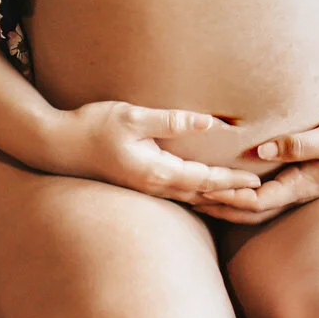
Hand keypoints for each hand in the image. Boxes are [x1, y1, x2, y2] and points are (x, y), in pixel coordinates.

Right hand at [38, 101, 261, 204]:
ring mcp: (146, 189)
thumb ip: (171, 121)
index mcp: (156, 172)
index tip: (257, 183)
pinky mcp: (140, 185)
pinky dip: (199, 196)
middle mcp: (154, 186)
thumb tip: (208, 123)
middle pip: (203, 196)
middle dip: (232, 198)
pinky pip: (178, 195)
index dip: (232, 181)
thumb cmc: (92, 126)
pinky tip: (206, 195)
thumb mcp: (132, 117)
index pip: (204, 180)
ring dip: (218, 200)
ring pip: (191, 199)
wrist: (57, 147)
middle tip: (262, 200)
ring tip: (242, 200)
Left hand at [191, 110, 318, 224]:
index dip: (225, 197)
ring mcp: (296, 187)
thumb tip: (262, 149)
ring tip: (195, 192)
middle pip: (247, 211)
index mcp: (300, 185)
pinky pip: (262, 191)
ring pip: (253, 205)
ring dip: (224, 202)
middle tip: (184, 195)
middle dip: (216, 206)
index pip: (254, 201)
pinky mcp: (297, 177)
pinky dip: (239, 190)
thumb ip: (299, 144)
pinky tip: (225, 179)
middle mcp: (294, 191)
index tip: (198, 189)